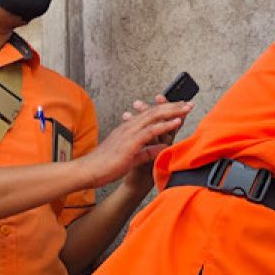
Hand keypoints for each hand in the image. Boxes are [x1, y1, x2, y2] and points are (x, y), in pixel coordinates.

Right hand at [78, 101, 192, 188]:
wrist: (86, 172)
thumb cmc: (104, 166)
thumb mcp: (131, 158)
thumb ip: (147, 152)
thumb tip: (162, 148)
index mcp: (128, 129)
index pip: (150, 114)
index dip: (165, 109)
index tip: (179, 106)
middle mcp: (129, 127)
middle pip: (155, 111)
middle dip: (173, 106)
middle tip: (188, 102)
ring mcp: (129, 133)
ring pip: (155, 116)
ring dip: (173, 111)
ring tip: (187, 107)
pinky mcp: (130, 142)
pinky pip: (151, 130)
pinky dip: (166, 125)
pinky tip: (177, 121)